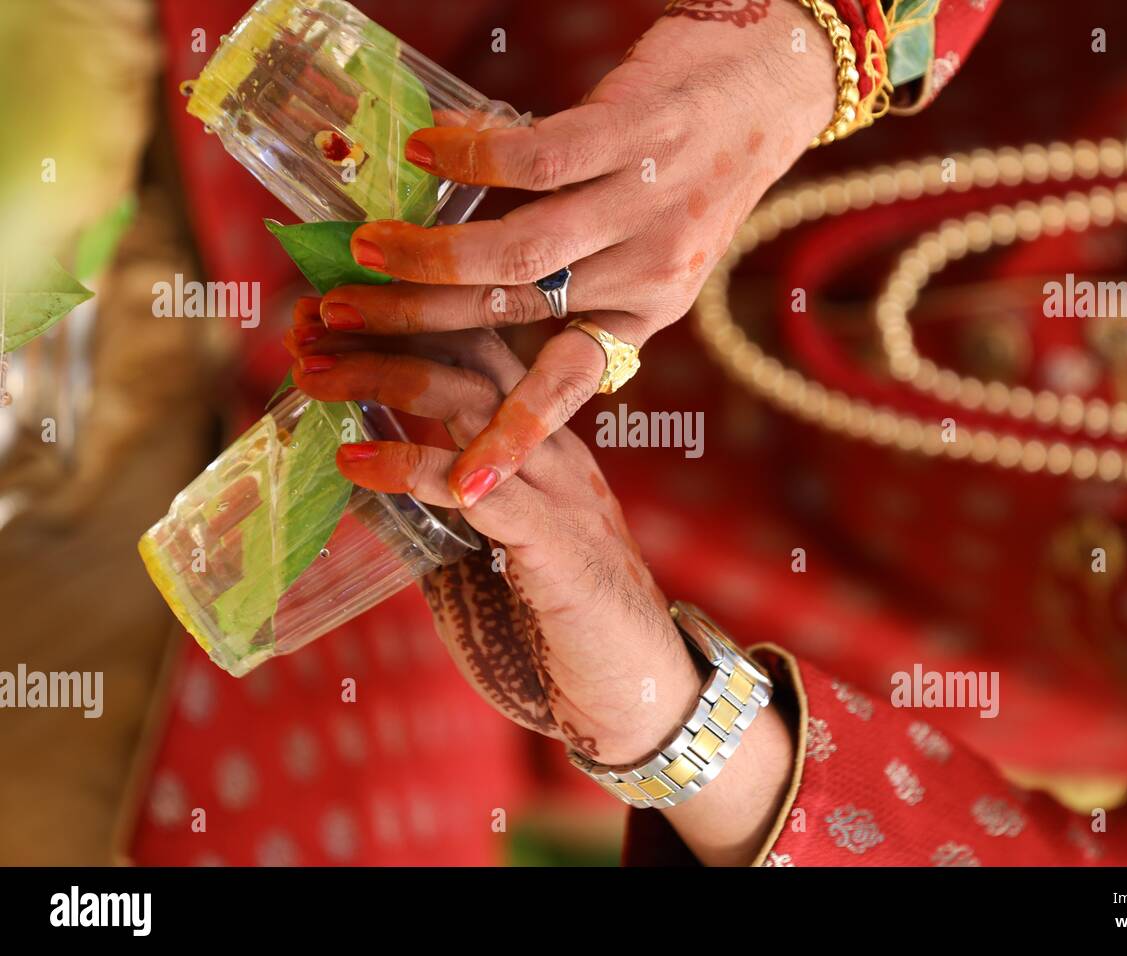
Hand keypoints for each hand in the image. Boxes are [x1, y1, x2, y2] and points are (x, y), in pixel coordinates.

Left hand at [285, 308, 794, 864]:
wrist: (636, 692)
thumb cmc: (554, 626)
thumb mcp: (482, 553)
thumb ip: (431, 514)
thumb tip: (352, 480)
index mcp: (541, 442)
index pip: (478, 350)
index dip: (402, 318)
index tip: (324, 313)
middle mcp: (552, 449)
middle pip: (472, 353)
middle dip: (385, 325)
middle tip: (307, 320)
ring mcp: (558, 489)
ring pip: (470, 402)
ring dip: (383, 378)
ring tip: (312, 376)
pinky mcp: (555, 540)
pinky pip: (478, 488)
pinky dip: (410, 467)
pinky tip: (354, 462)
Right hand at [314, 0, 835, 507]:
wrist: (763, 88)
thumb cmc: (684, 170)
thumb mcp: (639, 245)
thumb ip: (564, 270)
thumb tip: (459, 281)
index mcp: (645, 311)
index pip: (570, 384)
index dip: (514, 434)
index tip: (463, 487)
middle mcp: (648, 271)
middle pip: (515, 313)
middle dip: (416, 322)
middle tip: (337, 316)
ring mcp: (644, 205)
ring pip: (520, 252)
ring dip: (428, 254)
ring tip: (363, 248)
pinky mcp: (636, 134)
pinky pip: (538, 158)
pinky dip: (470, 156)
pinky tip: (424, 146)